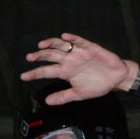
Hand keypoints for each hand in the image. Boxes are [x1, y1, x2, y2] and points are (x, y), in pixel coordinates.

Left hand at [22, 33, 138, 103]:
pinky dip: (72, 39)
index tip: (23, 76)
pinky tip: (65, 37)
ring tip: (42, 45)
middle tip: (29, 57)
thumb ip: (64, 96)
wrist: (116, 78)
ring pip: (61, 46)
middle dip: (39, 56)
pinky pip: (80, 41)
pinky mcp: (90, 48)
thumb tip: (47, 102)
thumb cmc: (98, 85)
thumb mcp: (79, 94)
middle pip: (50, 55)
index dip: (35, 73)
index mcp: (65, 72)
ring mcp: (78, 53)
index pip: (47, 71)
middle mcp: (69, 60)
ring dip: (51, 44)